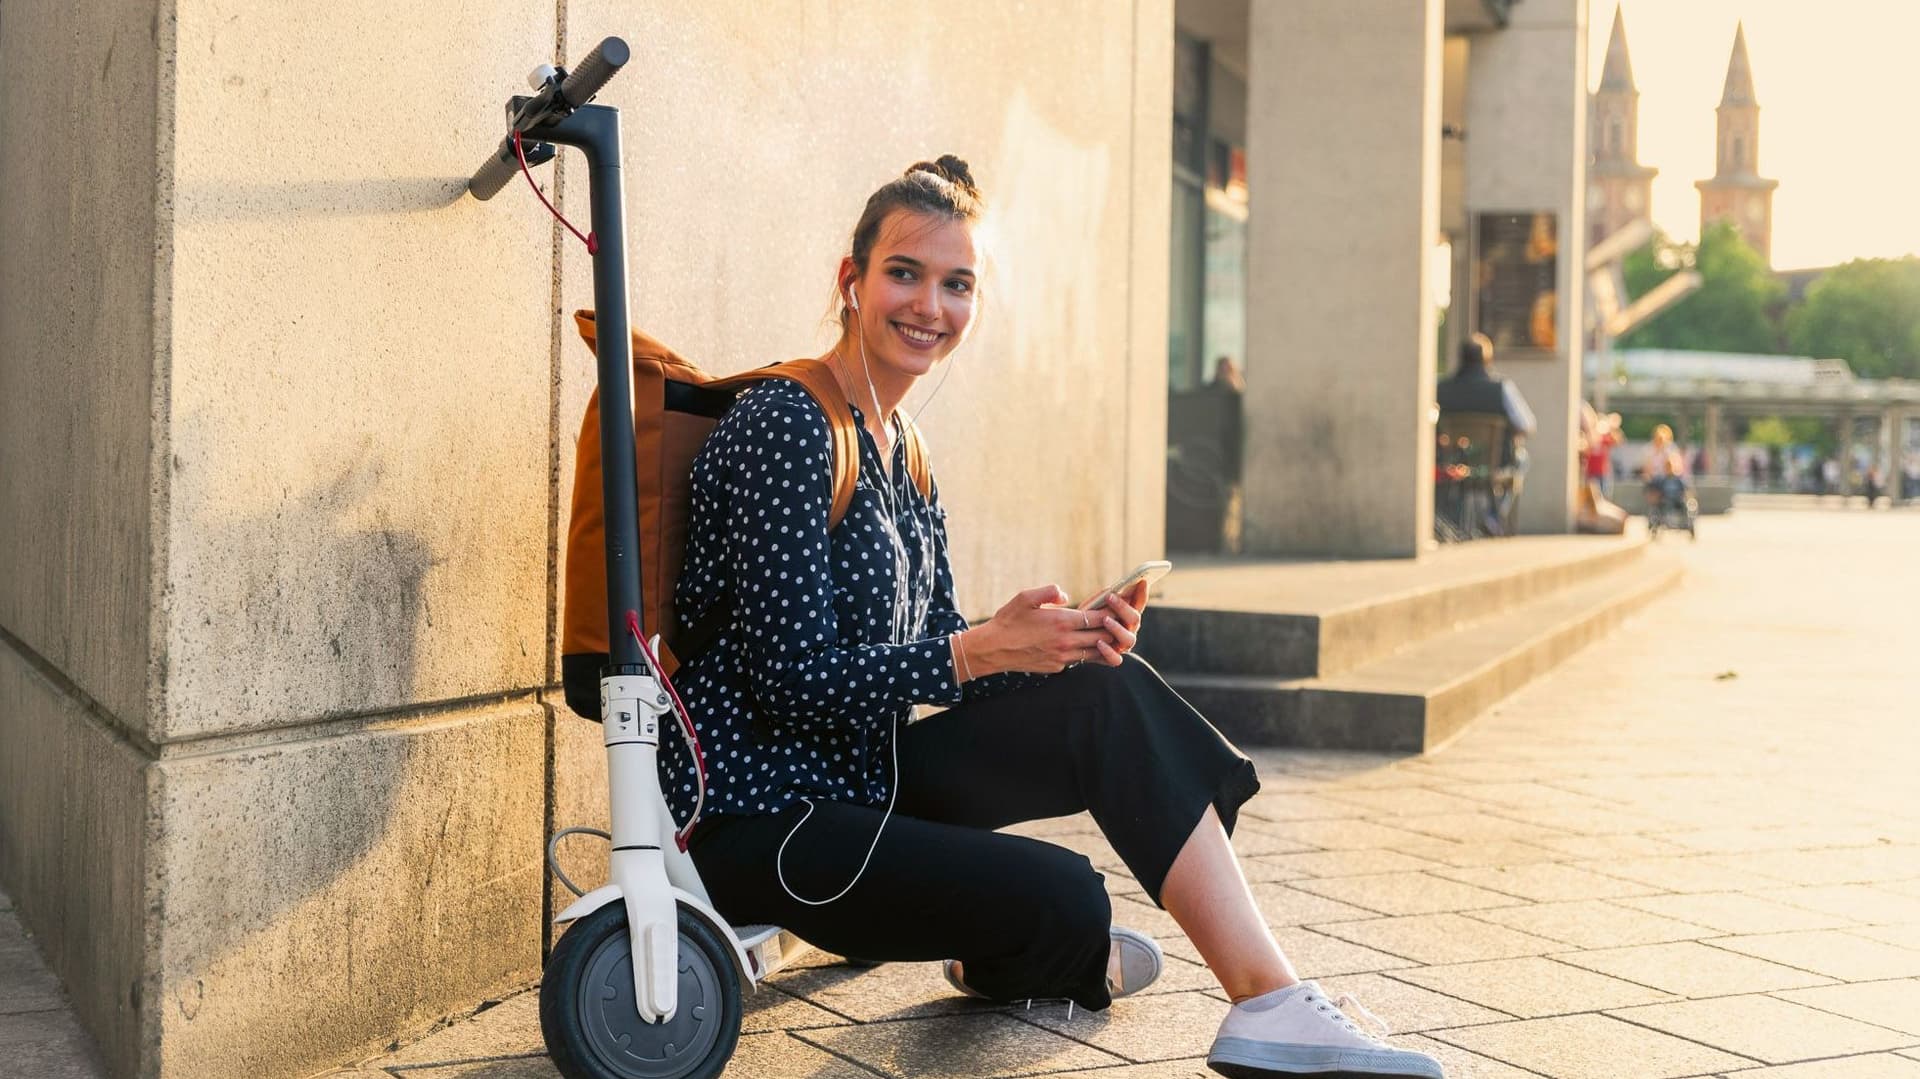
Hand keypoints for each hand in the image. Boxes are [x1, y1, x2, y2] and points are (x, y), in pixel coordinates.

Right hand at [962, 585, 1113, 675]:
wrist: (992, 649)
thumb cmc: (1008, 620)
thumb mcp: (1025, 597)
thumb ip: (1049, 592)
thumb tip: (1065, 595)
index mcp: (1061, 621)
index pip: (1098, 617)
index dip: (1110, 611)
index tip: (1116, 605)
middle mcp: (1066, 641)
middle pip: (1103, 636)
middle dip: (1113, 627)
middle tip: (1118, 619)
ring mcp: (1063, 658)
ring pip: (1095, 652)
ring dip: (1103, 643)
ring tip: (1106, 632)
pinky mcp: (1057, 668)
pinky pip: (1079, 660)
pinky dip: (1085, 652)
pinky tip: (1084, 643)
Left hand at [1080, 579, 1147, 665]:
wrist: (1072, 636)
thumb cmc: (1087, 616)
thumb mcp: (1096, 604)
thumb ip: (1107, 597)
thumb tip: (1119, 587)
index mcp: (1128, 614)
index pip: (1139, 602)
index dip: (1142, 592)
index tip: (1141, 581)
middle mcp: (1129, 630)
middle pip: (1135, 619)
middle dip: (1123, 607)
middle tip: (1110, 597)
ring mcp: (1122, 645)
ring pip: (1128, 639)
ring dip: (1117, 628)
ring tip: (1105, 620)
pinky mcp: (1112, 658)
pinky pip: (1115, 659)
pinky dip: (1109, 651)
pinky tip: (1099, 643)